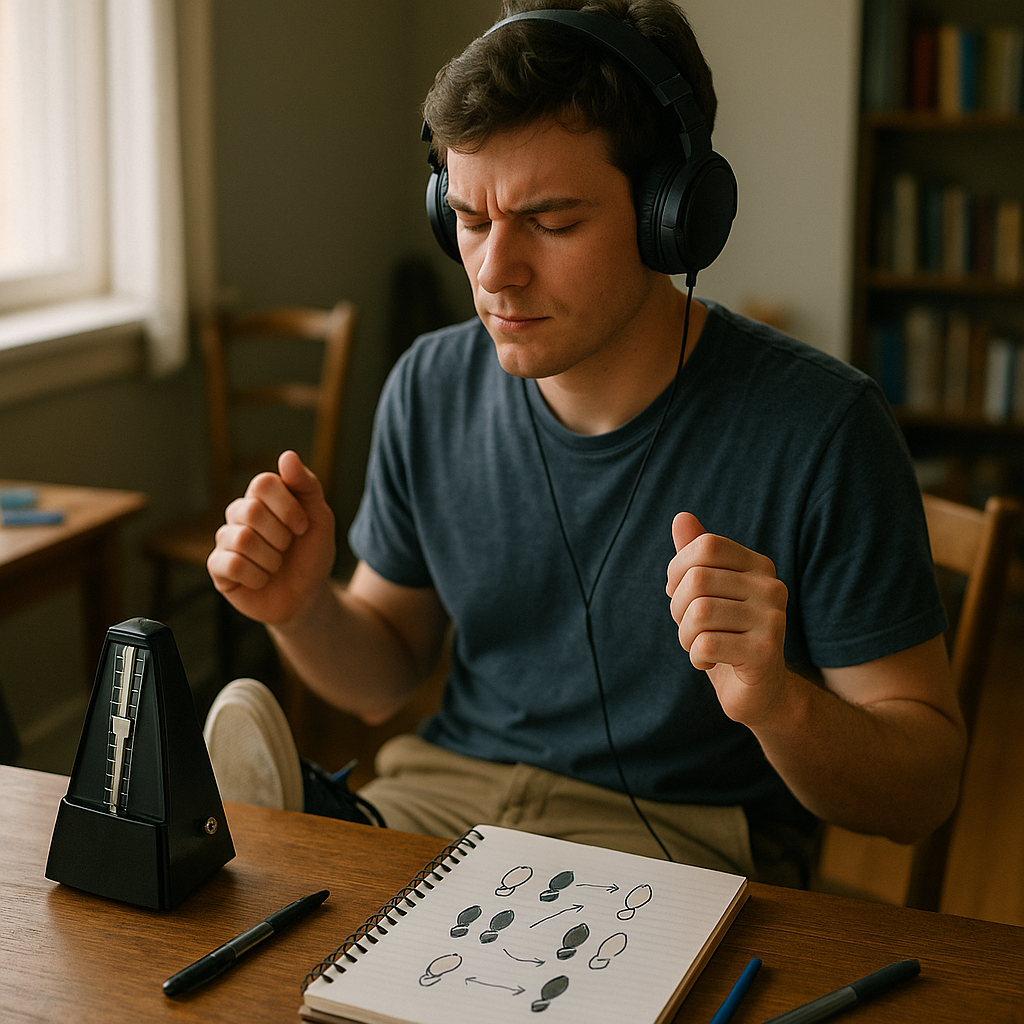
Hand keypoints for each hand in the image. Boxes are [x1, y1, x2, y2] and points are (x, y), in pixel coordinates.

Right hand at [207, 450, 335, 625]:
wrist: (308, 597)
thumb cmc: (311, 554)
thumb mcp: (320, 519)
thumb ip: (307, 486)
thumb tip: (287, 456)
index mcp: (262, 497)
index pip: (263, 483)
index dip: (287, 507)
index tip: (303, 527)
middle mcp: (239, 514)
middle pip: (251, 511)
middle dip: (282, 537)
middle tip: (287, 548)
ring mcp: (226, 540)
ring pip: (243, 540)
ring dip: (272, 559)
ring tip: (275, 565)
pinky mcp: (218, 568)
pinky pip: (231, 564)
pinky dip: (257, 576)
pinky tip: (261, 579)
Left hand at [666, 512, 789, 726]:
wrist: (758, 691)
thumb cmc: (726, 634)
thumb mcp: (706, 593)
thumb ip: (695, 556)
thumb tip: (681, 516)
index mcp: (759, 566)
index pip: (706, 546)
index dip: (678, 570)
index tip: (680, 594)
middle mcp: (771, 587)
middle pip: (697, 580)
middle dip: (678, 609)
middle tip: (691, 628)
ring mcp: (773, 619)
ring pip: (698, 613)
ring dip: (686, 636)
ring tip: (700, 645)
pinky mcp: (765, 652)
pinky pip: (706, 643)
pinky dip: (696, 656)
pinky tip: (711, 661)